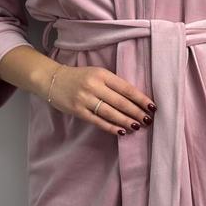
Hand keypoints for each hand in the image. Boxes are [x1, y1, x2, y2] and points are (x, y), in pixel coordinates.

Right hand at [42, 64, 156, 137]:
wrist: (53, 80)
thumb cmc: (80, 77)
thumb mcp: (97, 74)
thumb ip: (113, 84)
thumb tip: (135, 100)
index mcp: (102, 74)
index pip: (126, 88)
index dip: (140, 98)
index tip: (152, 106)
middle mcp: (94, 86)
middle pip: (120, 102)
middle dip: (136, 112)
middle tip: (148, 120)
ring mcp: (85, 99)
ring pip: (110, 113)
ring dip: (126, 121)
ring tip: (137, 126)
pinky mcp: (77, 110)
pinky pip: (97, 121)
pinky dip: (111, 127)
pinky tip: (121, 131)